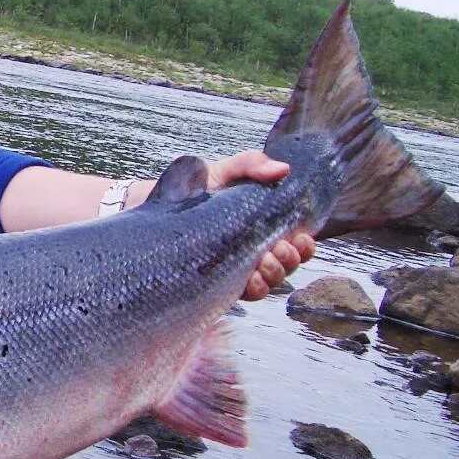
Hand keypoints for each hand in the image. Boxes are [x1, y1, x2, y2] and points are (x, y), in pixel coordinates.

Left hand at [205, 150, 315, 299]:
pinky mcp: (215, 282)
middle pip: (286, 266)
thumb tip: (282, 169)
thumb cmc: (194, 188)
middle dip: (290, 260)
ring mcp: (234, 268)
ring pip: (269, 283)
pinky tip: (251, 279)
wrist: (154, 204)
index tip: (301, 238)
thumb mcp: (223, 171)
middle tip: (280, 248)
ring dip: (274, 275)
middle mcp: (252, 250)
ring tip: (265, 261)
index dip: (304, 246)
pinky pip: (244, 294)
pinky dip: (254, 288)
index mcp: (260, 226)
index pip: (294, 242)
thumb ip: (250, 164)